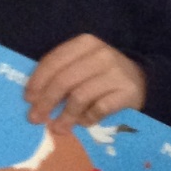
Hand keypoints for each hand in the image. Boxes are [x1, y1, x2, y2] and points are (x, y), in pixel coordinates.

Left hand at [24, 34, 146, 132]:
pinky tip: (83, 123)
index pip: (54, 61)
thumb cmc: (102, 74)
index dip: (38, 81)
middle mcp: (101, 54)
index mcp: (85, 43)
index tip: (28, 99)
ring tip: (57, 128)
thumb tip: (33, 99)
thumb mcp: (82, 65)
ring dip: (65, 116)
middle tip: (35, 118)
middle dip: (46, 101)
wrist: (141, 80)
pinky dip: (87, 119)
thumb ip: (60, 74)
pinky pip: (99, 109)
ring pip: (80, 96)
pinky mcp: (127, 91)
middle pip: (64, 80)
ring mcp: (116, 73)